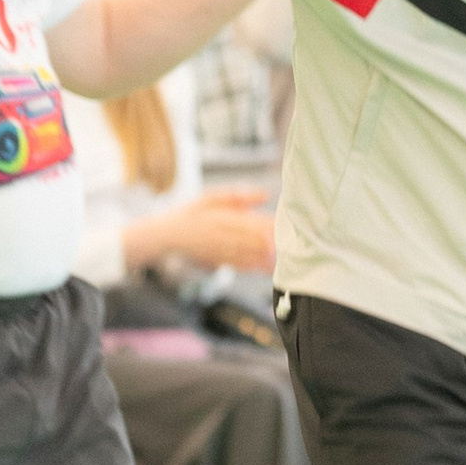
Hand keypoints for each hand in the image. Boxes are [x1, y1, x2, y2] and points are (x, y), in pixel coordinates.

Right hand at [130, 190, 277, 275]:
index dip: (274, 227)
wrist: (167, 235)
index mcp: (225, 217)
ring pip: (251, 256)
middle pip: (256, 242)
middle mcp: (225, 236)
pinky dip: (255, 267)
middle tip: (298, 246)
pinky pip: (240, 266)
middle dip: (276, 245)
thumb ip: (239, 196)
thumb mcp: (211, 197)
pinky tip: (268, 269)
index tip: (291, 227)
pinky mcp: (219, 261)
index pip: (255, 222)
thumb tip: (265, 195)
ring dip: (269, 259)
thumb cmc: (192, 212)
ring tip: (289, 260)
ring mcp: (221, 251)